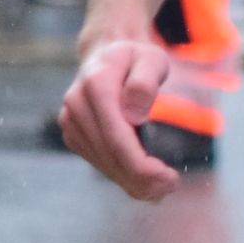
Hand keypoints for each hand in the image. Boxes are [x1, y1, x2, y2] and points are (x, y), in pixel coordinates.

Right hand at [57, 36, 180, 201]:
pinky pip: (99, 162)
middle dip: (142, 180)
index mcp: (96, 86)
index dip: (142, 166)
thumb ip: (145, 82)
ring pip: (103, 164)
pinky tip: (145, 183)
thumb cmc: (136, 58)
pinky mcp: (74, 135)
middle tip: (172, 187)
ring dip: (133, 182)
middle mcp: (76, 106)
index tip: (169, 178)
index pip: (117, 139)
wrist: (106, 55)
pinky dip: (122, 176)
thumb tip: (134, 116)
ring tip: (164, 187)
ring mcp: (71, 122)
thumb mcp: (151, 59)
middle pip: (110, 157)